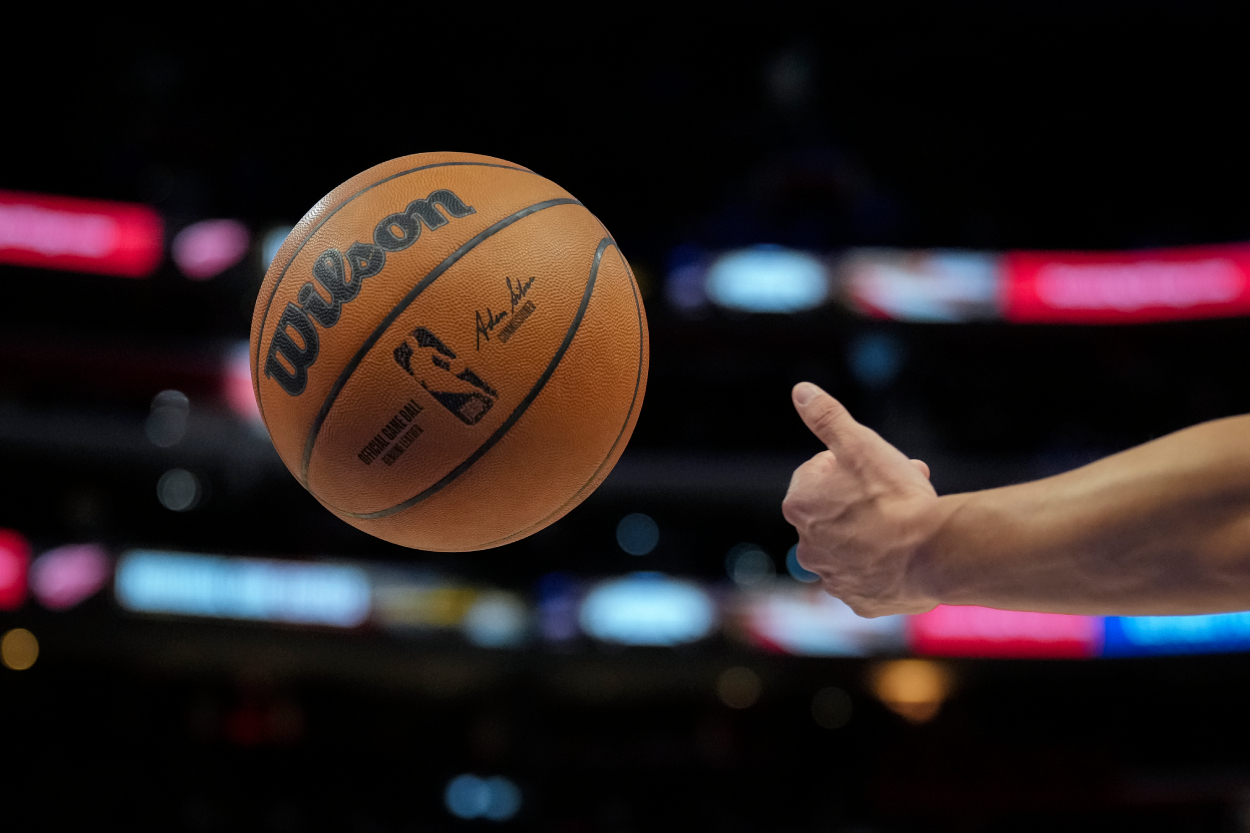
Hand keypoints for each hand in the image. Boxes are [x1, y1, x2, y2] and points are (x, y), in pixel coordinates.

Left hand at [782, 382, 942, 616]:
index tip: (876, 468)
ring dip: (874, 531)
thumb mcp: (859, 444)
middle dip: (864, 497)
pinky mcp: (860, 602)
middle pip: (836, 511)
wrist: (935, 552)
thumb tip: (801, 391)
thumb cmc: (894, 496)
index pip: (818, 474)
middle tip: (901, 489)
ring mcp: (833, 578)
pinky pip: (869, 578)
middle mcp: (806, 547)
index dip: (850, 466)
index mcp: (799, 505)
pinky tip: (906, 555)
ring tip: (909, 523)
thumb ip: (827, 417)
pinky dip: (884, 566)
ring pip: (854, 545)